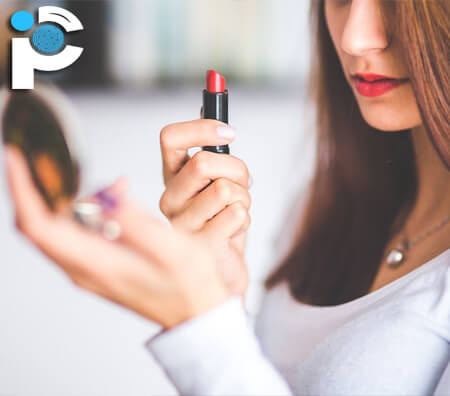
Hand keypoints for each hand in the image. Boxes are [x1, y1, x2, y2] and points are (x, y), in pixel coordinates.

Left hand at [4, 145, 229, 328]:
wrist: (195, 312)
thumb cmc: (188, 285)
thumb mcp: (171, 250)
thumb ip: (135, 222)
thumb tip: (104, 194)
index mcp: (95, 264)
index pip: (39, 225)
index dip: (23, 189)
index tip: (16, 157)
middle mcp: (82, 268)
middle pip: (38, 225)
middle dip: (33, 187)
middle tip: (38, 156)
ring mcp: (88, 269)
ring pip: (55, 227)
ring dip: (65, 196)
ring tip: (95, 176)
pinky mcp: (97, 265)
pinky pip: (76, 232)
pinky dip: (84, 208)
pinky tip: (114, 197)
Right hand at [159, 119, 251, 297]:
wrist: (223, 269)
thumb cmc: (221, 221)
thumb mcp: (217, 181)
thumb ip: (214, 153)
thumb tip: (214, 111)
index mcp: (173, 178)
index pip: (170, 138)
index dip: (202, 128)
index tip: (230, 134)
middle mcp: (170, 199)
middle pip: (203, 163)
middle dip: (237, 170)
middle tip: (243, 183)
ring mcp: (181, 224)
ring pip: (225, 190)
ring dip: (244, 198)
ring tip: (237, 210)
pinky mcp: (199, 246)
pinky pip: (236, 216)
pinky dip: (246, 219)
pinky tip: (233, 230)